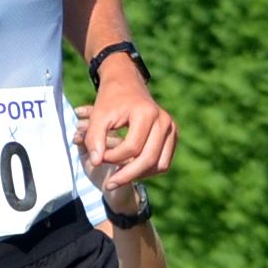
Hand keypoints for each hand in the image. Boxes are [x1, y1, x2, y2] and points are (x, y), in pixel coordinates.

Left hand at [80, 56, 176, 195]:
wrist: (126, 83)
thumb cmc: (110, 100)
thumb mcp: (98, 116)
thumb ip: (94, 139)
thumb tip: (97, 163)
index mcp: (146, 113)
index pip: (132, 147)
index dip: (113, 158)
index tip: (98, 158)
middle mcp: (164, 121)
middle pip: (148, 159)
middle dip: (127, 175)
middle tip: (109, 184)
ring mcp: (171, 128)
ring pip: (159, 164)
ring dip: (139, 174)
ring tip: (119, 176)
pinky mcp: (173, 135)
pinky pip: (163, 162)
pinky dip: (148, 170)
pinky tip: (130, 169)